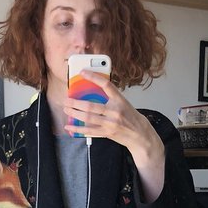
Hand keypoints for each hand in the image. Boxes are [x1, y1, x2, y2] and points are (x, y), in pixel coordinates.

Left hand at [64, 71, 165, 200]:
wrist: (140, 135)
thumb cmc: (130, 117)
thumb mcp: (123, 103)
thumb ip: (110, 98)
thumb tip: (91, 92)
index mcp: (120, 100)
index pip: (106, 85)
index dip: (94, 77)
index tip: (82, 72)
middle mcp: (115, 111)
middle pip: (91, 106)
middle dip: (75, 102)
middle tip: (67, 99)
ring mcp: (110, 123)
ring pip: (87, 118)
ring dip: (74, 113)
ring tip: (66, 108)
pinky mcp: (107, 133)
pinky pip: (89, 131)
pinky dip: (78, 129)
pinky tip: (69, 126)